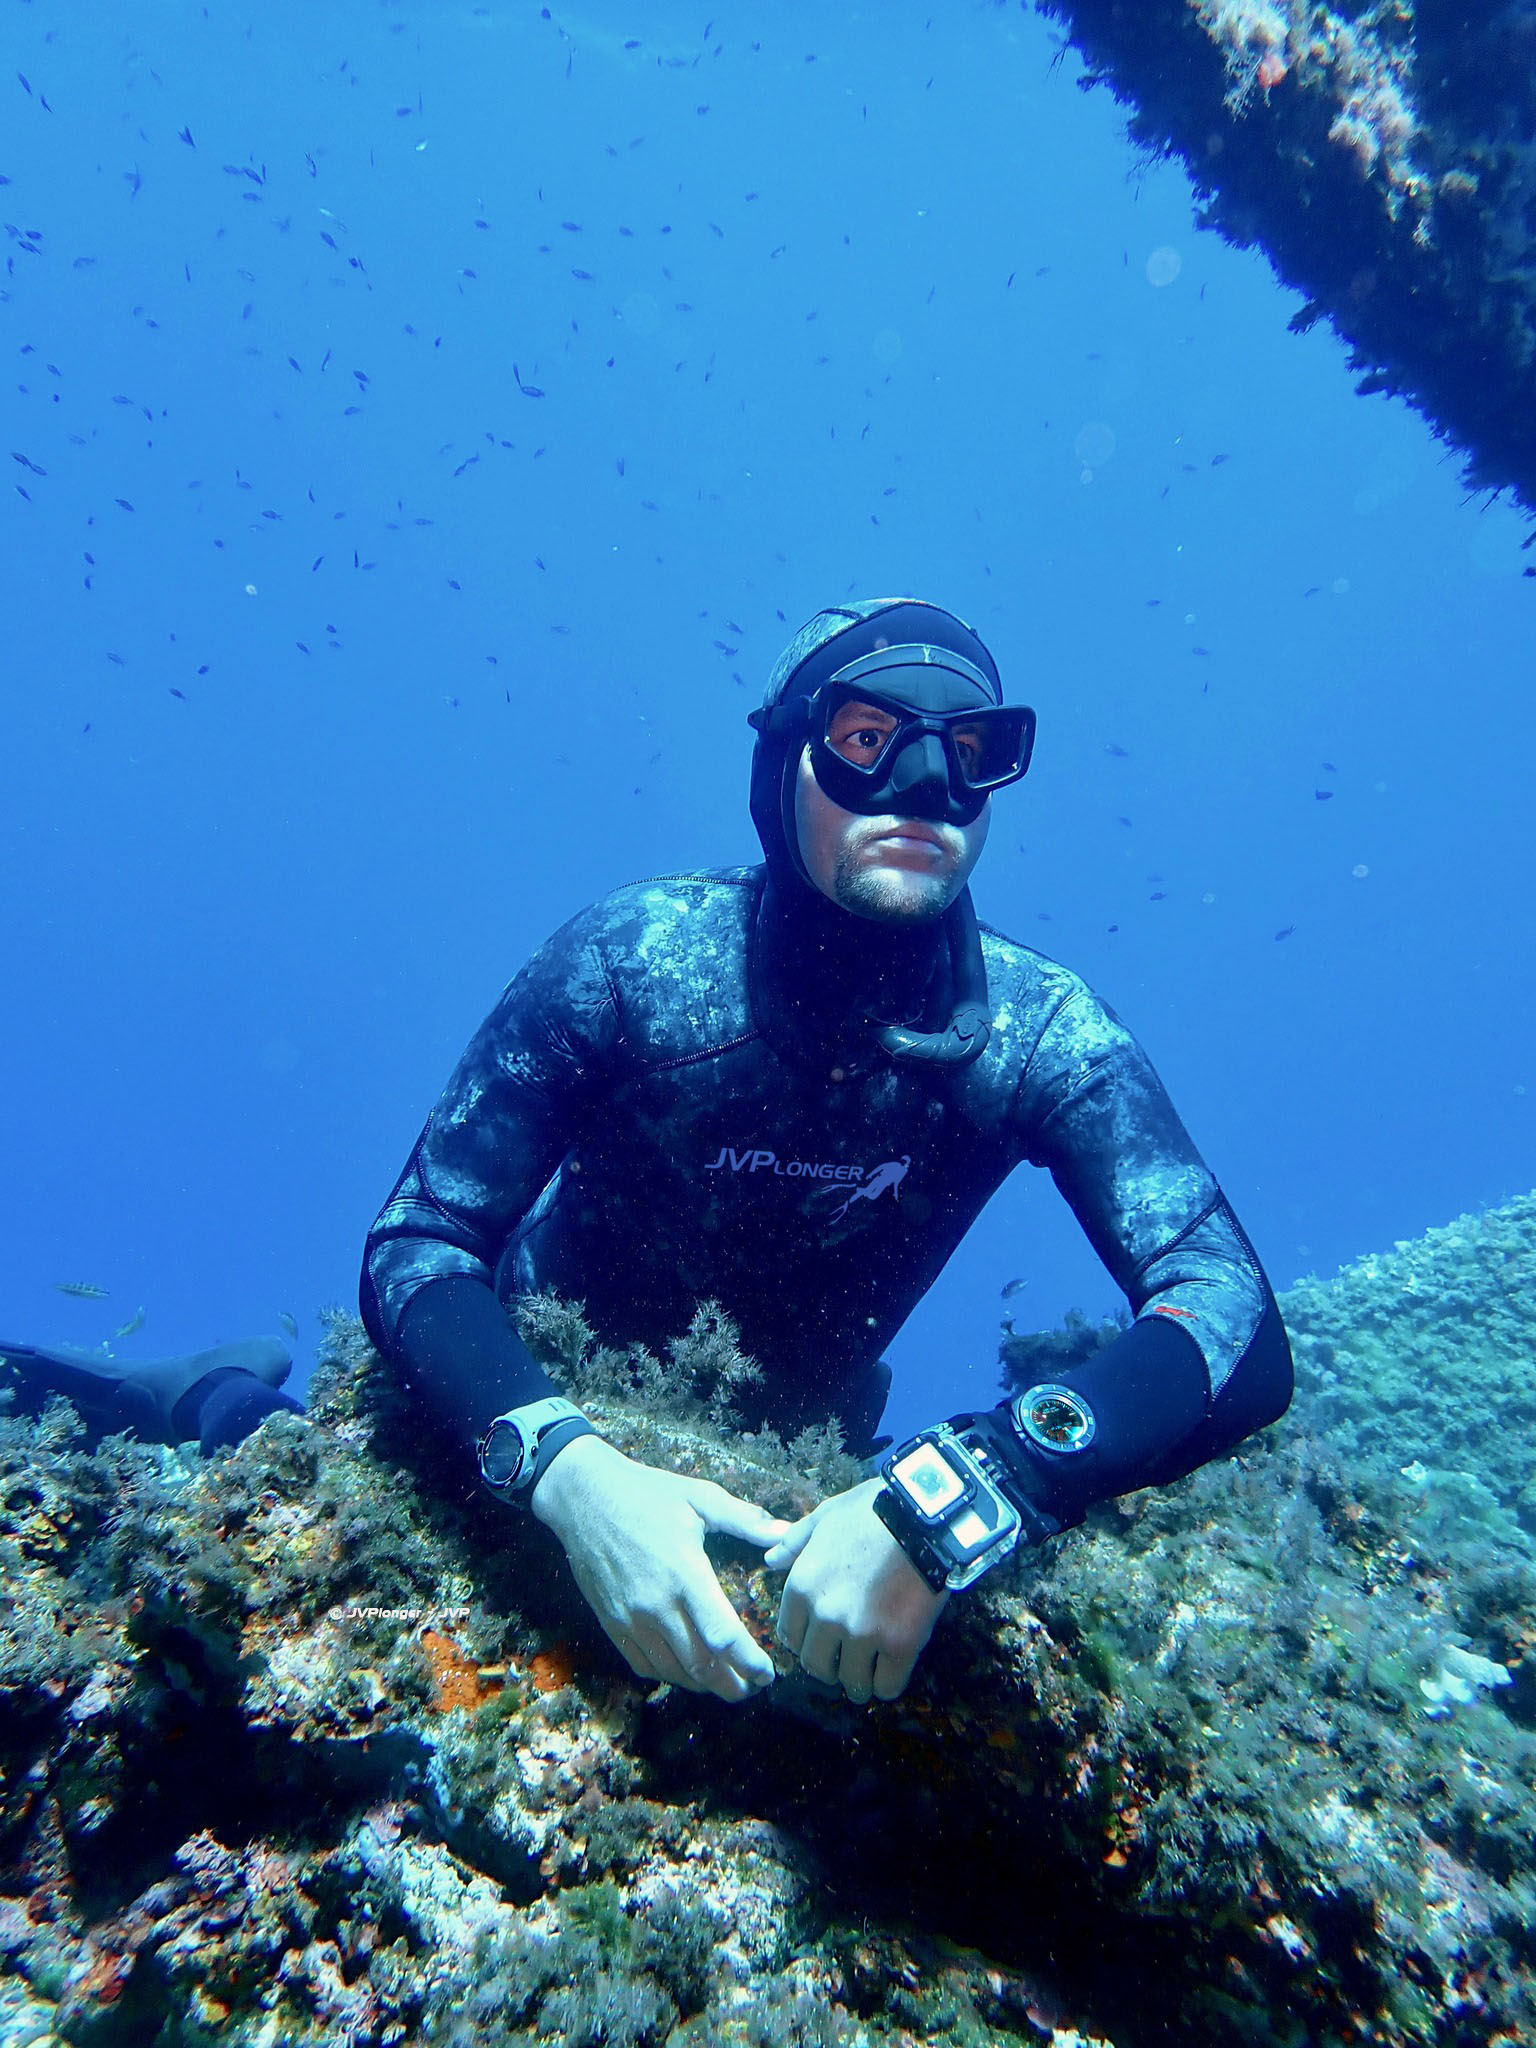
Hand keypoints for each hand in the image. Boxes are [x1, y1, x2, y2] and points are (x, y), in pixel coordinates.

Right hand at [530, 1435, 789, 1702]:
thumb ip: (744, 1520)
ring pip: (673, 1670)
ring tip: (726, 1684)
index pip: (723, 1635)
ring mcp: (631, 1618)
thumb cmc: (646, 1493)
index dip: (749, 1661)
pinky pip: (643, 1664)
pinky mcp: (611, 1623)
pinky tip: (686, 1672)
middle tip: (752, 1688)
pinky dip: (669, 1675)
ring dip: (703, 1685)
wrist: (585, 1497)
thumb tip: (785, 1534)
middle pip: (701, 1664)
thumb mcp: (699, 1497)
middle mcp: (657, 1604)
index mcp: (685, 1573)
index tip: (767, 1673)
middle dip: (732, 1684)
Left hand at [764, 1477, 946, 1702]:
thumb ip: (794, 1542)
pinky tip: (892, 1670)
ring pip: (850, 1682)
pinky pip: (887, 1687)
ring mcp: (862, 1634)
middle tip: (846, 1656)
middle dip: (830, 1664)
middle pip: (816, 1665)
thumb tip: (769, 1559)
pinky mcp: (899, 1645)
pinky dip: (888, 1684)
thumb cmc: (871, 1510)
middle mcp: (826, 1616)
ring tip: (870, 1670)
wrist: (923, 1515)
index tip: (821, 1638)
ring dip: (858, 1680)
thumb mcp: (824, 1516)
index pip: (789, 1636)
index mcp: (803, 1587)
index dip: (806, 1639)